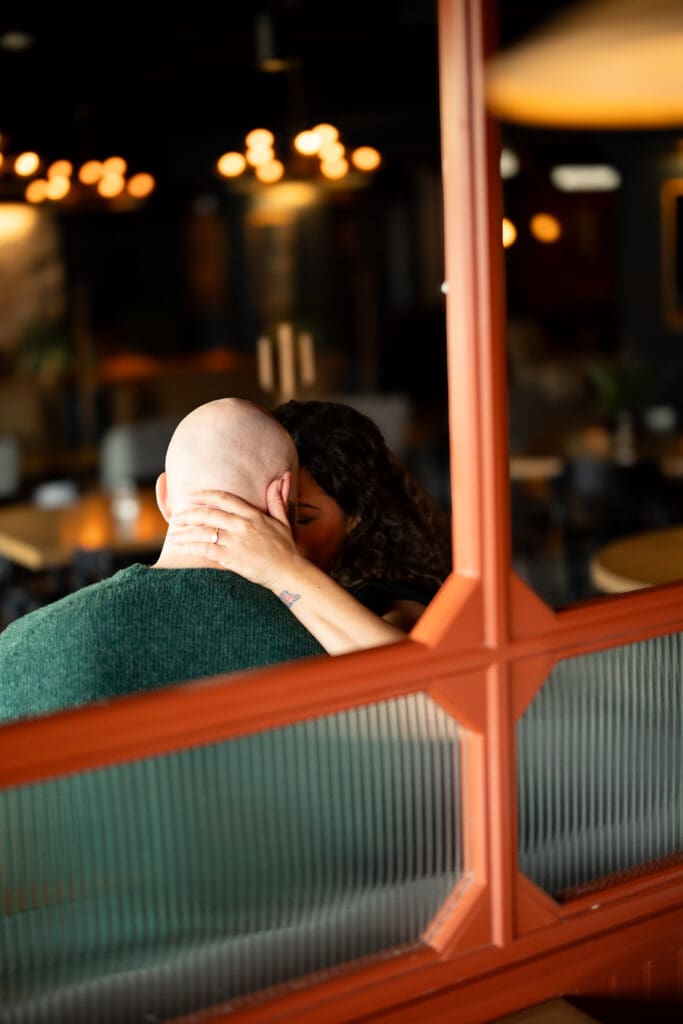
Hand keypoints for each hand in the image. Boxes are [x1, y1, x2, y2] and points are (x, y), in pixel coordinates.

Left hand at [167, 483, 301, 591]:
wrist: (287, 572)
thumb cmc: (285, 548)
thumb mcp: (283, 520)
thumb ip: (277, 499)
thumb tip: (281, 478)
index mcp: (252, 514)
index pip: (224, 498)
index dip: (204, 495)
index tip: (191, 497)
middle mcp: (242, 525)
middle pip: (208, 514)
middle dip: (188, 514)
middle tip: (175, 517)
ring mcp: (236, 541)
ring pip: (203, 531)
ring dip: (185, 532)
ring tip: (172, 535)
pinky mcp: (231, 558)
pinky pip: (206, 549)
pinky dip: (191, 547)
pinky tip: (182, 547)